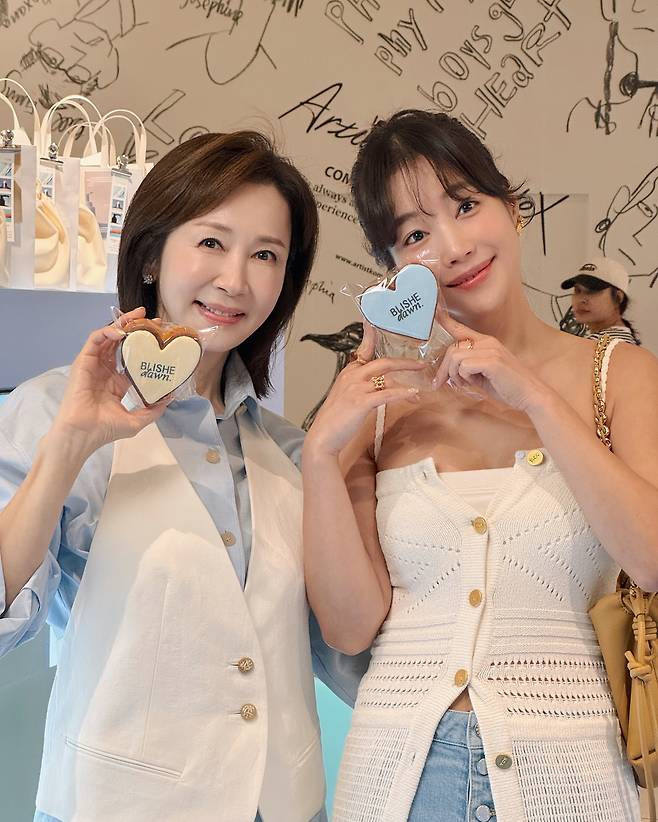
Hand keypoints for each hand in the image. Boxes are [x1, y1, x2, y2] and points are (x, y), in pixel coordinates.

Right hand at [51, 308, 169, 457]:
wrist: (84, 433)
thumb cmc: (105, 429)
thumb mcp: (137, 421)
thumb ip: (153, 410)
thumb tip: (169, 398)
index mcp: (116, 382)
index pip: (132, 358)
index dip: (146, 346)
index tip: (162, 338)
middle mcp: (105, 370)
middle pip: (121, 342)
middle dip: (136, 329)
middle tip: (154, 320)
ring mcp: (94, 365)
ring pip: (108, 337)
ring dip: (123, 324)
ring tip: (138, 315)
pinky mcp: (83, 361)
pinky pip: (95, 340)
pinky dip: (108, 332)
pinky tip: (121, 331)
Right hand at [305, 322, 424, 457]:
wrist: (323, 436)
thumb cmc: (336, 419)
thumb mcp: (347, 396)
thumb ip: (362, 387)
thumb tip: (381, 386)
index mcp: (349, 372)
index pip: (364, 349)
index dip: (371, 334)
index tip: (377, 321)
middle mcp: (352, 376)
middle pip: (383, 362)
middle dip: (404, 361)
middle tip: (420, 363)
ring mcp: (356, 388)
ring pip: (387, 374)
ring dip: (407, 375)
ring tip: (421, 377)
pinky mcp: (361, 402)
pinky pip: (387, 394)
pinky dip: (403, 393)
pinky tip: (413, 394)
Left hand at [432, 315, 548, 411]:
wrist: (531, 395)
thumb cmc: (508, 387)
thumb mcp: (484, 374)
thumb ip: (468, 368)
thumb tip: (449, 372)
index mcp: (486, 342)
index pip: (461, 329)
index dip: (446, 321)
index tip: (435, 312)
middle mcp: (488, 342)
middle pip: (452, 349)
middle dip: (444, 369)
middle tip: (443, 383)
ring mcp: (490, 350)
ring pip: (455, 358)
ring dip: (454, 375)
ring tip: (465, 384)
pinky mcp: (492, 361)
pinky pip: (464, 366)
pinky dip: (464, 378)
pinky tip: (475, 383)